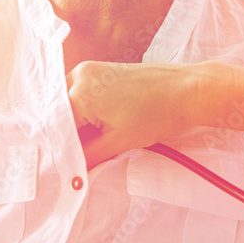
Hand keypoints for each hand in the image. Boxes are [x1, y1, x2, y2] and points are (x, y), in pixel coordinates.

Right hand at [66, 60, 224, 168]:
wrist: (188, 90)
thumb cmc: (157, 113)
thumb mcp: (117, 142)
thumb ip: (86, 156)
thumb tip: (67, 173)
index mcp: (79, 90)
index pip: (55, 127)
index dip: (58, 150)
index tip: (62, 169)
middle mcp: (79, 74)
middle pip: (59, 113)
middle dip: (66, 137)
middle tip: (74, 161)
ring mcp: (90, 70)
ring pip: (70, 105)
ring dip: (76, 126)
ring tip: (88, 147)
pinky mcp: (101, 71)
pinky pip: (82, 95)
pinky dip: (85, 114)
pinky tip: (97, 130)